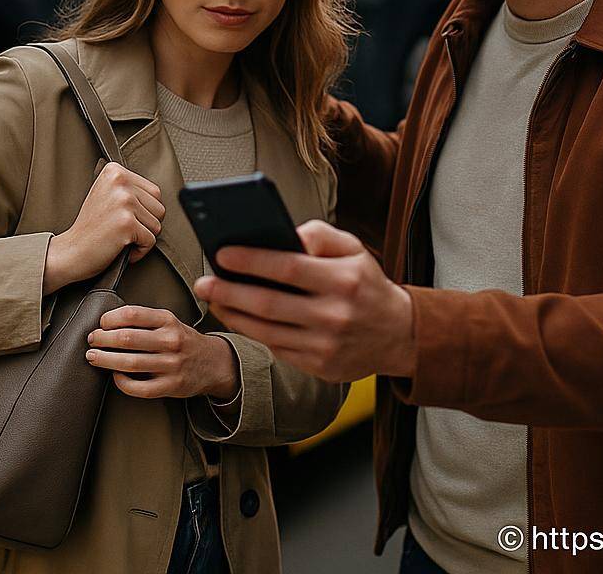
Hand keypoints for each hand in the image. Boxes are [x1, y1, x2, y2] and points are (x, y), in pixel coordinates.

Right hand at [44, 163, 163, 293]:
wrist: (70, 251)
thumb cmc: (91, 227)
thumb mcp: (107, 194)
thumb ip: (129, 187)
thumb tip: (158, 192)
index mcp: (115, 170)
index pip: (155, 192)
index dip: (143, 212)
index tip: (121, 217)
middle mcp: (120, 181)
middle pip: (160, 208)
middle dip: (145, 225)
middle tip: (121, 229)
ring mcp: (124, 201)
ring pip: (157, 225)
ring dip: (142, 238)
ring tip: (119, 237)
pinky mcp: (126, 223)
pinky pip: (150, 241)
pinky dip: (139, 251)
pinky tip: (120, 247)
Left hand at [85, 306, 239, 400]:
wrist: (214, 363)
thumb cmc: (183, 341)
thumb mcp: (170, 322)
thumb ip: (144, 320)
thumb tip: (107, 323)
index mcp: (168, 321)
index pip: (132, 314)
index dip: (110, 318)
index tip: (101, 323)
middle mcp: (171, 341)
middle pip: (127, 339)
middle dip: (102, 339)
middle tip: (91, 340)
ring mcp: (171, 365)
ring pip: (130, 363)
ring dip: (106, 360)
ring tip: (93, 357)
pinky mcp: (171, 386)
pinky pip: (140, 388)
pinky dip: (123, 382)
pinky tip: (115, 376)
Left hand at [193, 220, 416, 382]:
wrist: (399, 334)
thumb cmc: (365, 283)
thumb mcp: (354, 249)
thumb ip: (320, 235)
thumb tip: (283, 234)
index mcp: (344, 279)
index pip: (287, 267)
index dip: (250, 261)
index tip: (221, 253)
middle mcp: (335, 315)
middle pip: (269, 304)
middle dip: (229, 292)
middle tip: (203, 282)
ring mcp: (327, 345)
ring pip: (266, 331)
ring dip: (233, 315)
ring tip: (212, 299)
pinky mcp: (320, 368)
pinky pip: (276, 348)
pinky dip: (252, 332)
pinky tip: (236, 316)